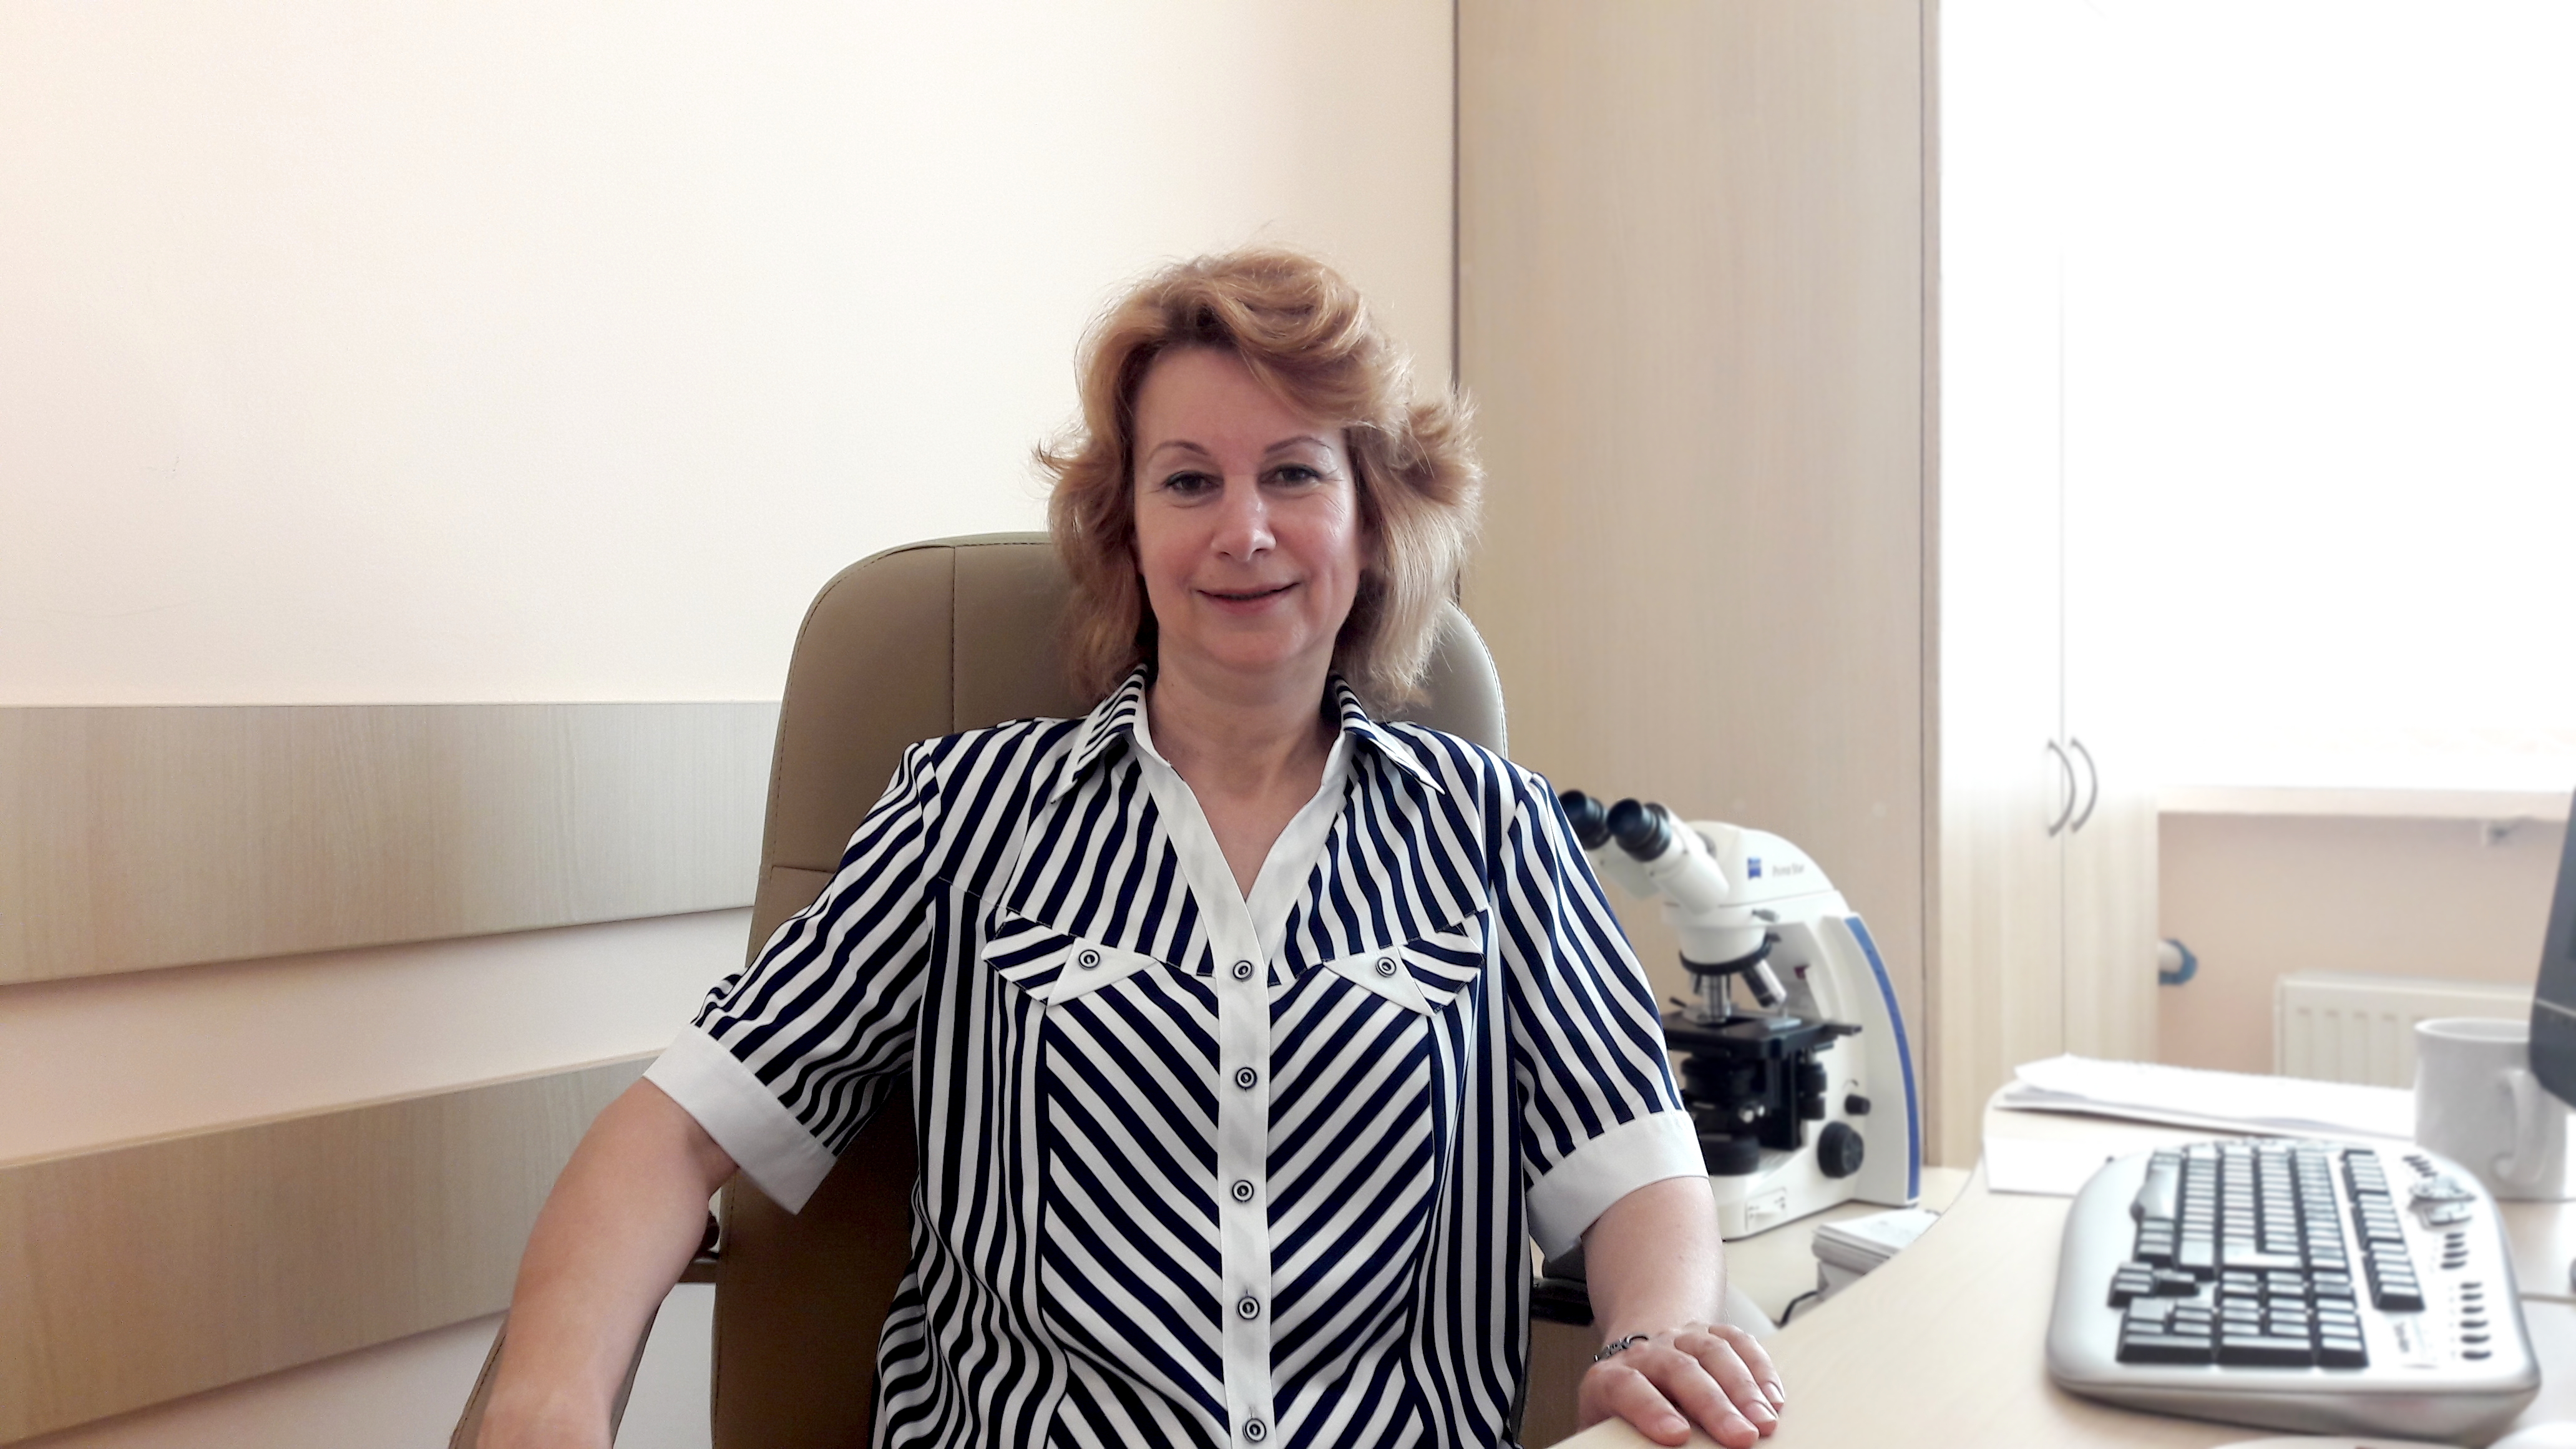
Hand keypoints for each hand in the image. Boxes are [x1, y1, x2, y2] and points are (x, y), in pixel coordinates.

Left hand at [1576, 1321, 1782, 1447]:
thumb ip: (1617, 1441)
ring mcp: (1679, 1338)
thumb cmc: (1621, 1412)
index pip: (1627, 1388)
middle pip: (1679, 1369)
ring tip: (1765, 1423)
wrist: (1633, 1363)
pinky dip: (1759, 1368)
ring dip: (1744, 1389)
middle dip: (1714, 1404)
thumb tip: (1636, 1447)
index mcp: (1610, 1379)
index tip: (1677, 1436)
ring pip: (1713, 1351)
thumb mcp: (1607, 1428)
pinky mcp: (1709, 1332)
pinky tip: (1774, 1399)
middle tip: (1741, 1437)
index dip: (1650, 1410)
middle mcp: (1645, 1352)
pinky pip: (1738, 1341)